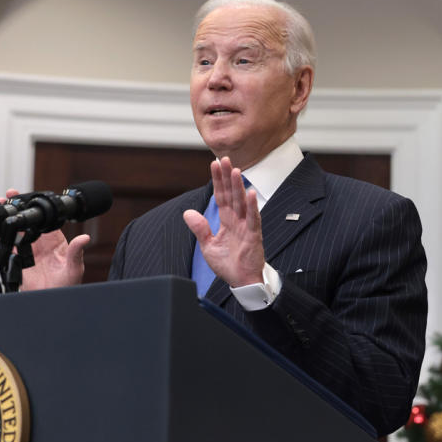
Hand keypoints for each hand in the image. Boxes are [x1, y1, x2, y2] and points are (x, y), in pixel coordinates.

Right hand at [0, 189, 88, 289]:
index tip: (31, 198)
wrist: (53, 301)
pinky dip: (2, 238)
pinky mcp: (20, 261)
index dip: (37, 208)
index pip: (46, 220)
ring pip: (17, 231)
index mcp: (56, 241)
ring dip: (8, 220)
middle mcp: (42, 244)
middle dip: (18, 209)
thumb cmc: (68, 286)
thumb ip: (76, 252)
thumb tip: (85, 238)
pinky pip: (9, 246)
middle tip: (9, 197)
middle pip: (29, 222)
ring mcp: (30, 251)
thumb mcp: (75, 268)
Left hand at [182, 157, 264, 287]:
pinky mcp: (254, 235)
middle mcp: (236, 220)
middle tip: (224, 159)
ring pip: (241, 202)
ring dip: (238, 186)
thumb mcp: (208, 246)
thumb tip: (187, 213)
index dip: (217, 181)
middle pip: (231, 194)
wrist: (241, 282)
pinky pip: (253, 218)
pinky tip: (250, 193)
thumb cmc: (228, 265)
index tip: (214, 164)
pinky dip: (252, 206)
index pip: (221, 196)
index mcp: (226, 221)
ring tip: (235, 171)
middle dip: (227, 177)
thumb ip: (199, 228)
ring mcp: (246, 226)